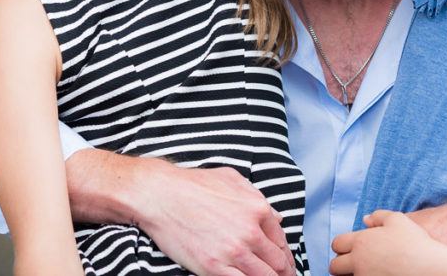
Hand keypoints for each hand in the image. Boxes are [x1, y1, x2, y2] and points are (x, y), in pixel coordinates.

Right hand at [137, 164, 296, 275]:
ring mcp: (233, 252)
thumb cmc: (193, 184)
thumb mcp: (232, 179)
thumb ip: (257, 197)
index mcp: (257, 209)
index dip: (287, 256)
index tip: (286, 264)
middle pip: (278, 263)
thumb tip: (276, 217)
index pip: (281, 240)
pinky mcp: (214, 268)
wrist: (160, 195)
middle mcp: (250, 232)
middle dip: (284, 273)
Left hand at [330, 211, 442, 274]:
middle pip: (335, 266)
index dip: (341, 246)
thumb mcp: (398, 220)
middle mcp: (358, 261)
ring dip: (351, 274)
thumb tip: (366, 219)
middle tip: (351, 264)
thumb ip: (378, 216)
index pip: (337, 244)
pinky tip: (375, 275)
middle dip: (340, 264)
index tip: (348, 249)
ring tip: (364, 271)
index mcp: (361, 242)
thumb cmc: (416, 242)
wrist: (431, 268)